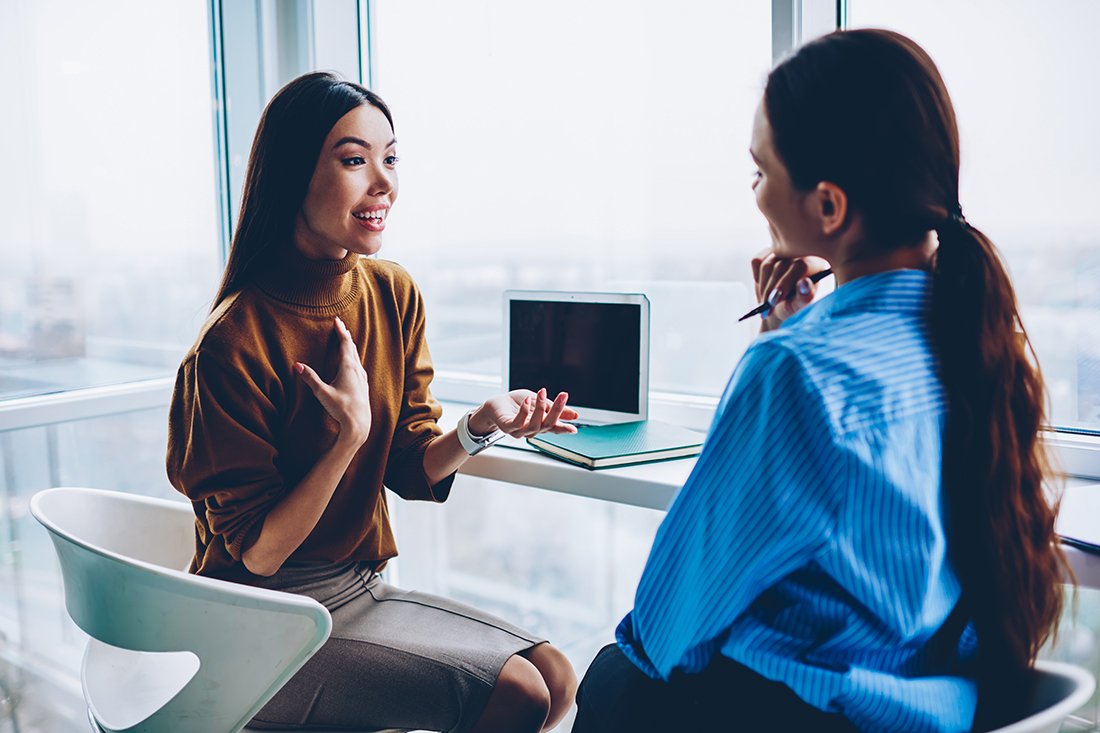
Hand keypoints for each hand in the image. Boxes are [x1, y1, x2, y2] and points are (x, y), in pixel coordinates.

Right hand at [295, 317, 371, 447]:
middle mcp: (357, 370)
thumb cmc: (341, 408)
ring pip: (356, 356)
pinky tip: (354, 363)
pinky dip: (354, 358)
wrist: (359, 424)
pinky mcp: (363, 385)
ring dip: (351, 346)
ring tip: (347, 340)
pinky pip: (359, 365)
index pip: (345, 344)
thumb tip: (297, 365)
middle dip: (346, 336)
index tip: (337, 320)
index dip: (341, 331)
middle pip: (352, 348)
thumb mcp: (322, 393)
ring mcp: (362, 377)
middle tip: (341, 325)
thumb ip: (310, 378)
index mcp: (348, 367)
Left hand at [471, 388, 578, 438]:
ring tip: (542, 393)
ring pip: (534, 425)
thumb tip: (575, 415)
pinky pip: (517, 423)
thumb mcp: (539, 402)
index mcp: (539, 424)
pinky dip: (524, 412)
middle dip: (557, 410)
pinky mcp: (507, 427)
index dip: (564, 429)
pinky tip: (527, 401)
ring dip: (540, 408)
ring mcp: (518, 430)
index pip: (554, 428)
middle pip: (547, 425)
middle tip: (564, 396)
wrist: (495, 404)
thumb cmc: (516, 404)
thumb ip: (553, 408)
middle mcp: (530, 430)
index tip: (574, 428)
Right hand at [751, 251, 829, 331]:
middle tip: (767, 305)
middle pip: (781, 266)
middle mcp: (800, 254)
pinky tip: (763, 286)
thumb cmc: (792, 305)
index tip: (774, 301)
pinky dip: (757, 277)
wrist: (776, 306)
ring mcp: (782, 251)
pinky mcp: (768, 252)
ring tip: (765, 300)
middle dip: (771, 289)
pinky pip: (757, 261)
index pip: (800, 266)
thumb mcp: (799, 306)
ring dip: (763, 286)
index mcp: (815, 264)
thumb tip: (805, 283)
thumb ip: (804, 297)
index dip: (785, 283)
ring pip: (767, 265)